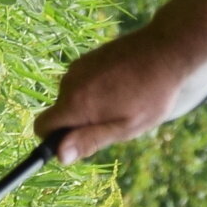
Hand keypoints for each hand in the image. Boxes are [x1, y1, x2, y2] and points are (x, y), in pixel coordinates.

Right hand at [35, 27, 205, 159]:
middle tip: (114, 120)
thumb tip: (60, 156)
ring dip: (89, 106)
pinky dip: (94, 90)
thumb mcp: (125, 128)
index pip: (41, 127)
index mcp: (76, 103)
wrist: (166, 50)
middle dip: (79, 123)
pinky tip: (122, 86)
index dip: (54, 140)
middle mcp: (69, 82)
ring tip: (122, 101)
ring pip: (71, 98)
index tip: (77, 142)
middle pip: (59, 113)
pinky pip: (80, 83)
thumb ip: (90, 140)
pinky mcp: (87, 58)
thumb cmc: (151, 96)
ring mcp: (77, 67)